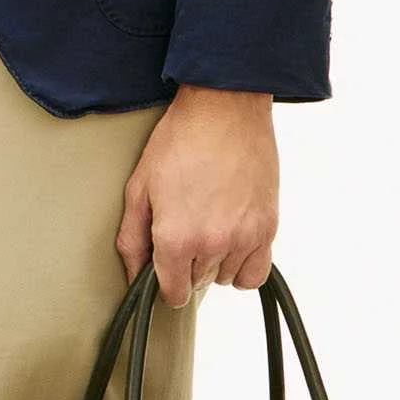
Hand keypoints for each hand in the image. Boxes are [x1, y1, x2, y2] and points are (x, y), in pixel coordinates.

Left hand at [116, 85, 279, 306]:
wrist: (225, 107)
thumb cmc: (179, 140)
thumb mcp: (140, 187)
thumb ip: (132, 239)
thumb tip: (132, 276)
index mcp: (174, 237)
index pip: (172, 292)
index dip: (164, 284)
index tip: (164, 268)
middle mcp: (211, 244)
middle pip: (197, 284)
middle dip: (187, 266)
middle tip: (184, 230)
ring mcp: (244, 238)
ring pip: (225, 278)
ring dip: (214, 263)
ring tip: (208, 226)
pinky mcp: (267, 227)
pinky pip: (255, 274)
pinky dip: (243, 266)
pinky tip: (233, 246)